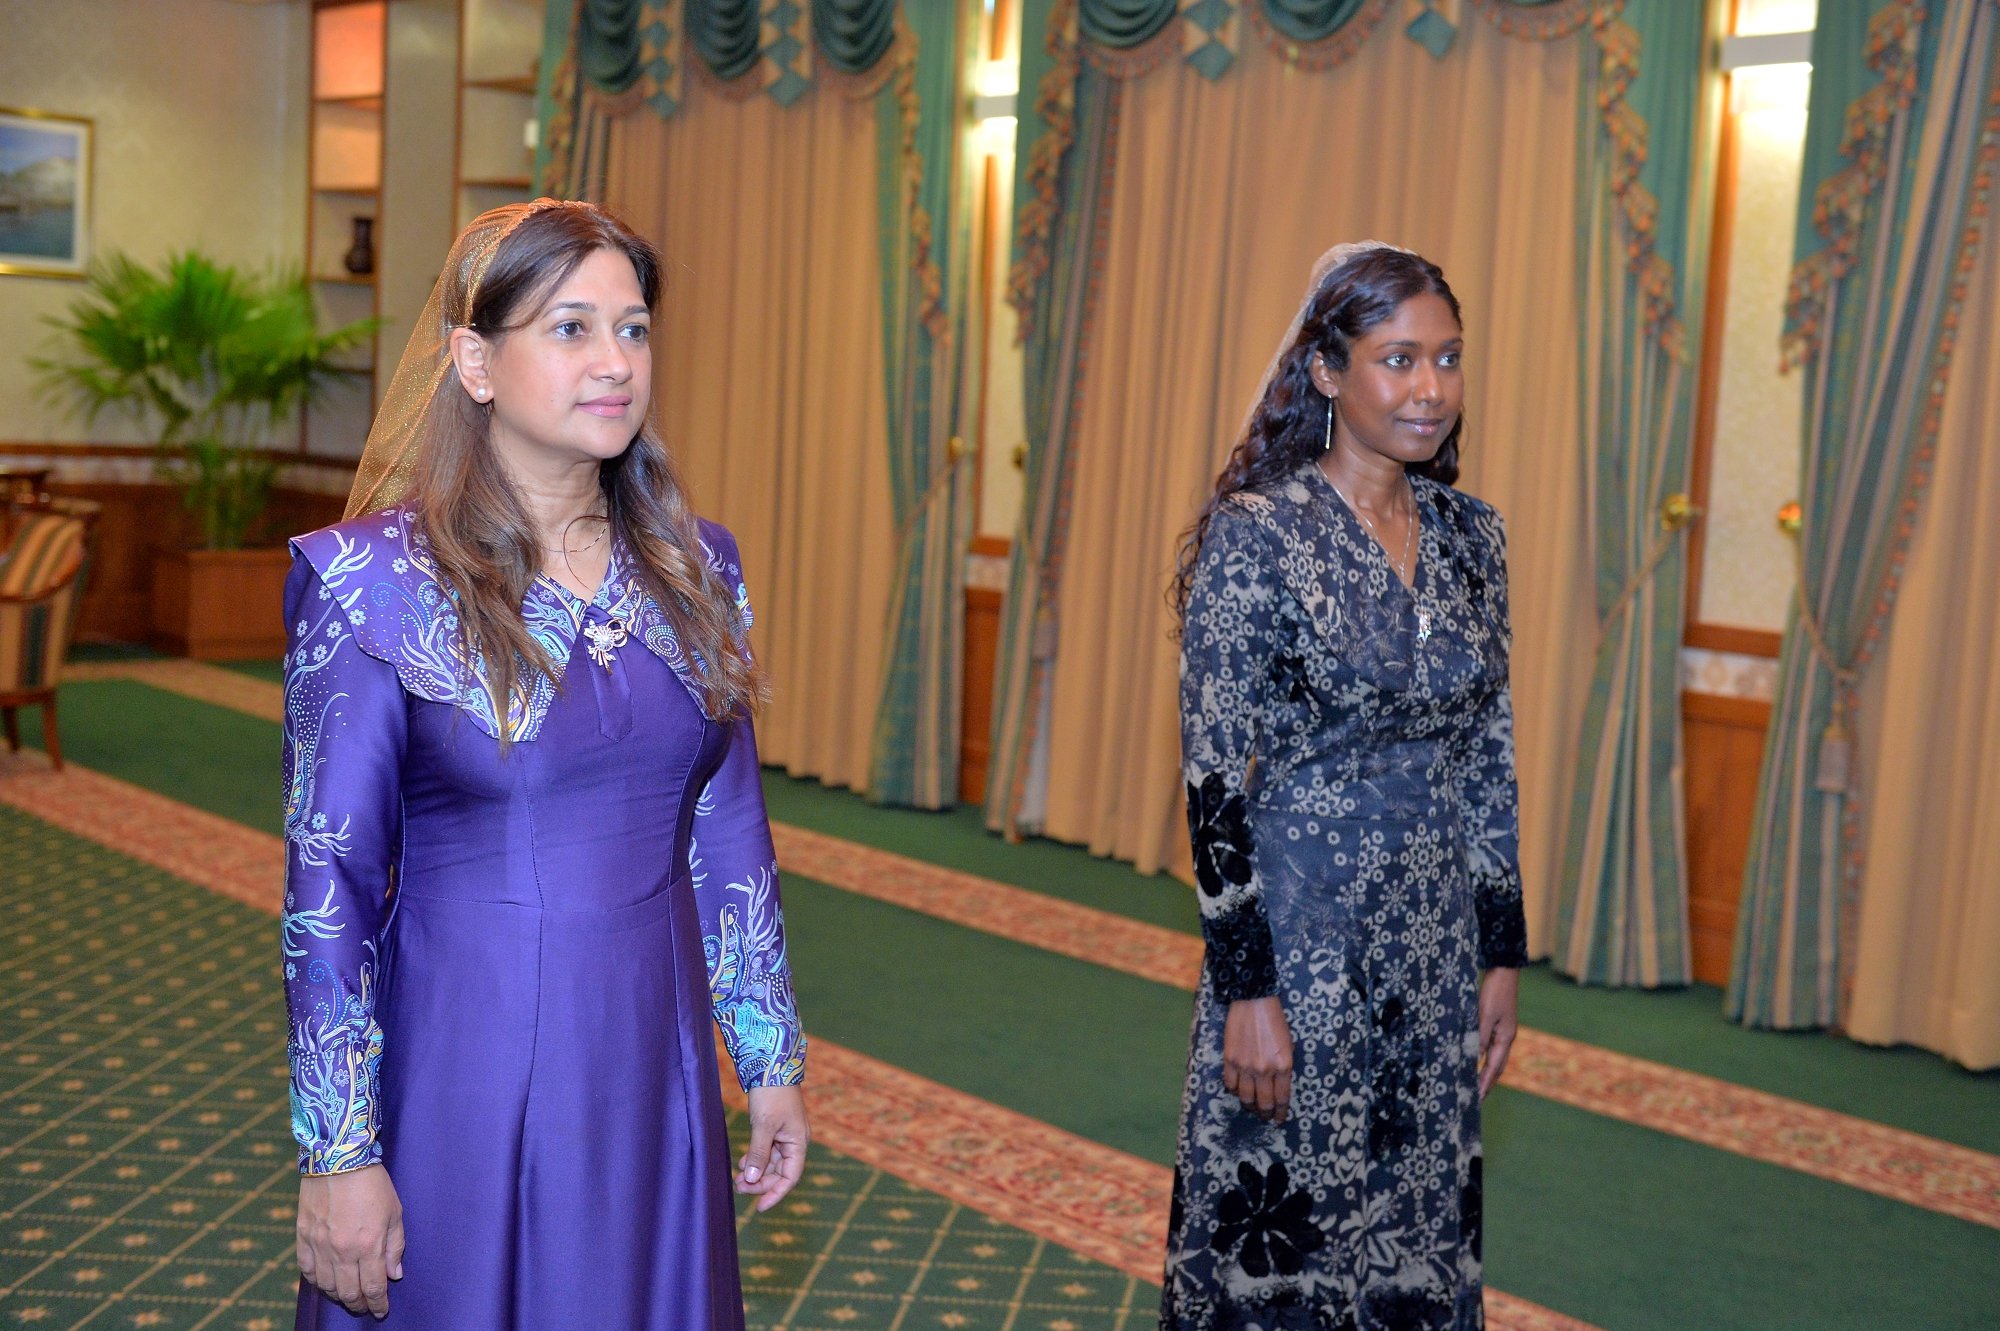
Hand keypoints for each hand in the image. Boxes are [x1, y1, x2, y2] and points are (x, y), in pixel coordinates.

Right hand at [297, 1163, 403, 1317]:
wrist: (338, 1159)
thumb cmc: (372, 1183)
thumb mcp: (395, 1212)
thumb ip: (395, 1246)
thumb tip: (394, 1274)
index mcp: (368, 1245)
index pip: (373, 1287)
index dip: (377, 1303)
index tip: (381, 1311)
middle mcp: (342, 1251)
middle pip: (348, 1292)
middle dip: (359, 1304)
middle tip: (365, 1307)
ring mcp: (319, 1245)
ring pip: (326, 1285)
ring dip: (338, 1295)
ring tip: (347, 1296)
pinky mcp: (302, 1236)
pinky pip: (307, 1270)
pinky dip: (316, 1281)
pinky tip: (324, 1282)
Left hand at [737, 1085, 808, 1211]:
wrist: (772, 1065)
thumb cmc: (772, 1094)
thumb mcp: (763, 1126)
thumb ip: (758, 1153)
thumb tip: (751, 1179)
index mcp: (799, 1143)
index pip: (790, 1177)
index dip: (775, 1194)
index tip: (759, 1208)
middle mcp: (795, 1141)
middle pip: (780, 1172)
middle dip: (760, 1182)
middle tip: (738, 1187)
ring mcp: (786, 1134)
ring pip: (772, 1162)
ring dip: (755, 1171)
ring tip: (736, 1179)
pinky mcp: (775, 1127)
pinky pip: (767, 1150)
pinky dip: (755, 1158)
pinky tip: (741, 1162)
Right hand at [1223, 997, 1292, 1123]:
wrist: (1253, 1001)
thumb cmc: (1275, 1021)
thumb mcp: (1289, 1045)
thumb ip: (1284, 1067)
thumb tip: (1279, 1086)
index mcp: (1283, 1066)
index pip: (1282, 1098)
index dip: (1281, 1112)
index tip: (1279, 1119)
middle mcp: (1264, 1070)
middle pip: (1263, 1103)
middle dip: (1265, 1114)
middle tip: (1265, 1117)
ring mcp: (1245, 1066)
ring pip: (1245, 1097)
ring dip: (1249, 1105)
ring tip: (1251, 1106)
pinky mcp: (1230, 1060)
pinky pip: (1230, 1084)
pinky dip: (1233, 1090)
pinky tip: (1237, 1089)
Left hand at [1478, 968, 1519, 1098]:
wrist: (1503, 971)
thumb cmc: (1494, 991)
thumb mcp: (1484, 1015)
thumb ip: (1479, 1036)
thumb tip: (1475, 1059)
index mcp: (1505, 1038)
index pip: (1493, 1067)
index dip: (1484, 1083)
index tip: (1477, 1099)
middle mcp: (1506, 1037)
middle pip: (1497, 1067)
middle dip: (1487, 1083)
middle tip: (1477, 1100)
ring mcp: (1502, 1031)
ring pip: (1494, 1058)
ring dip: (1486, 1073)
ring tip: (1476, 1086)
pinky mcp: (1496, 1023)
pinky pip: (1490, 1047)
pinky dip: (1484, 1058)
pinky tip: (1475, 1060)